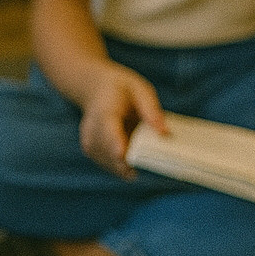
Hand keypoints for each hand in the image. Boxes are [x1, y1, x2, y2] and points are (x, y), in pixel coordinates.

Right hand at [80, 65, 165, 179]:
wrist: (95, 88)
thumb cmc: (123, 89)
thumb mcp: (140, 90)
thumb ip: (151, 110)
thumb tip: (164, 132)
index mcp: (105, 112)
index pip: (108, 131)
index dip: (115, 144)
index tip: (122, 155)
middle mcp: (92, 130)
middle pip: (109, 153)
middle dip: (131, 162)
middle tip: (157, 167)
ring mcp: (89, 142)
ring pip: (110, 163)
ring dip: (130, 166)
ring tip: (152, 162)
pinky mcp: (92, 150)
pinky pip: (109, 164)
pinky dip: (124, 166)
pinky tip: (140, 161)